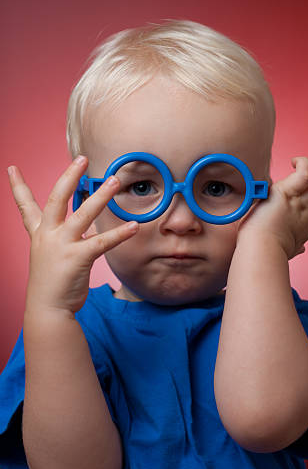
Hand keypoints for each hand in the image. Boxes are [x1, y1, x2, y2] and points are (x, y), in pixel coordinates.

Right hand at [8, 156, 138, 315]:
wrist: (47, 310)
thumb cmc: (53, 282)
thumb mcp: (53, 254)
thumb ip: (68, 236)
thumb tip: (89, 225)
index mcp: (39, 234)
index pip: (25, 206)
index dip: (18, 187)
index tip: (11, 169)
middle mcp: (48, 236)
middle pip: (56, 199)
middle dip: (69, 177)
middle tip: (82, 158)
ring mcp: (62, 246)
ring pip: (82, 215)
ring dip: (100, 197)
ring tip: (114, 181)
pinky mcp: (77, 259)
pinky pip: (102, 243)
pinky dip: (120, 234)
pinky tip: (134, 226)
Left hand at [238, 157, 307, 258]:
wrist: (261, 250)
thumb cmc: (268, 252)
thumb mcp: (290, 249)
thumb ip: (296, 246)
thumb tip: (299, 249)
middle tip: (305, 180)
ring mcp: (303, 202)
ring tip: (301, 166)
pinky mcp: (288, 192)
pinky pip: (306, 172)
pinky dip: (303, 162)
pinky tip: (293, 162)